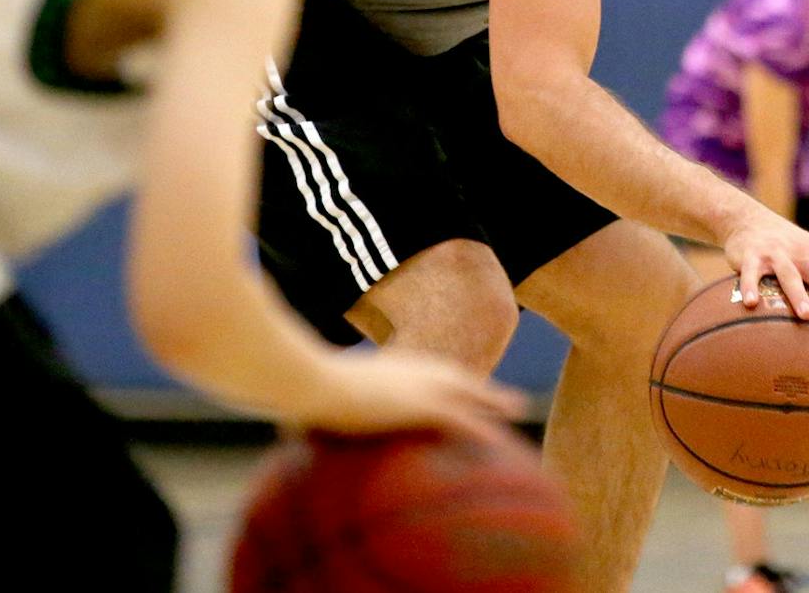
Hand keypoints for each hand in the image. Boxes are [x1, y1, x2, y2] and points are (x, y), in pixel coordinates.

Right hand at [301, 350, 527, 443]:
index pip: (431, 373)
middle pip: (458, 379)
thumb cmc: (302, 389)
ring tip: (519, 409)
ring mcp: (418, 385)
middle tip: (510, 398)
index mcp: (391, 366)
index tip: (464, 390)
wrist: (309, 381)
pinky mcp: (419, 405)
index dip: (450, 383)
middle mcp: (411, 370)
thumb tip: (289, 428)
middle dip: (484, 388)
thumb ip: (315, 412)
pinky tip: (499, 441)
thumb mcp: (315, 400)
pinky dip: (481, 429)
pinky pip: (460, 420)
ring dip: (495, 401)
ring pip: (469, 394)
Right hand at [720, 203, 808, 324]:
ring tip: (807, 316)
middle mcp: (802, 253)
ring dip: (799, 295)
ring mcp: (776, 254)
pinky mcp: (750, 257)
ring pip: (790, 276)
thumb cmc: (786, 246)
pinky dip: (751, 287)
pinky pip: (751, 274)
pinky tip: (752, 304)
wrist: (748, 218)